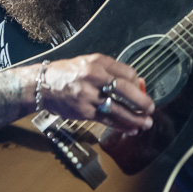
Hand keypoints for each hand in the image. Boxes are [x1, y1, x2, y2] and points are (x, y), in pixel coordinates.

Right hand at [38, 54, 153, 132]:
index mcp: (97, 62)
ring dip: (135, 118)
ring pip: (117, 109)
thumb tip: (137, 83)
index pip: (126, 73)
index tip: (140, 89)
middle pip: (125, 91)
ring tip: (146, 123)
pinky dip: (121, 125)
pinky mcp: (83, 112)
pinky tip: (131, 129)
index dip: (137, 83)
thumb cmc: (68, 73)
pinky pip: (106, 120)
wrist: (41, 85)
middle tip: (151, 108)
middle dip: (141, 102)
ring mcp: (87, 96)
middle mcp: (93, 77)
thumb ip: (111, 71)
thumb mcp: (89, 63)